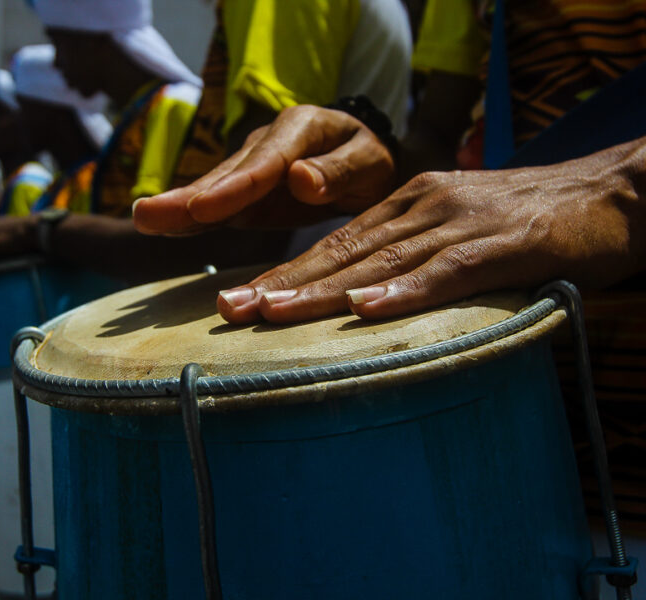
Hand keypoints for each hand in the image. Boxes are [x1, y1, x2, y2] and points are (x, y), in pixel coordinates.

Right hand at [132, 105, 395, 233]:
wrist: (359, 160)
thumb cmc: (368, 160)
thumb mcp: (369, 162)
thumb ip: (339, 170)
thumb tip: (301, 180)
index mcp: (301, 129)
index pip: (267, 162)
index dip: (235, 187)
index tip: (204, 208)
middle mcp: (267, 142)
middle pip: (227, 173)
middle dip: (189, 197)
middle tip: (148, 214)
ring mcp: (250, 166)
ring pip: (213, 188)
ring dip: (178, 206)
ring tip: (142, 219)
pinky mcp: (243, 191)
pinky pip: (215, 204)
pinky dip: (188, 217)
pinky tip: (158, 224)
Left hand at [216, 140, 645, 323]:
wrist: (610, 193)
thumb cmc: (527, 221)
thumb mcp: (456, 229)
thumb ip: (412, 256)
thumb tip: (364, 298)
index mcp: (408, 204)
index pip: (335, 243)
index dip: (286, 272)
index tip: (241, 299)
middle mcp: (423, 209)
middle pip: (342, 253)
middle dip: (284, 284)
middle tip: (231, 310)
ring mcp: (460, 224)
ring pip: (380, 262)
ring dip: (324, 291)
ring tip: (273, 313)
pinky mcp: (502, 246)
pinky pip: (445, 272)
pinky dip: (405, 292)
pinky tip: (368, 310)